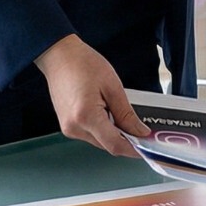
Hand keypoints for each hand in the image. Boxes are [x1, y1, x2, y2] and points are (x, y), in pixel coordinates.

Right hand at [35, 34, 151, 156]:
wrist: (59, 56)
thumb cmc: (82, 64)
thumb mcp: (112, 87)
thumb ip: (126, 114)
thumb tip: (139, 132)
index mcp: (86, 117)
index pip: (115, 145)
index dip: (133, 149)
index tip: (146, 147)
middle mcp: (74, 127)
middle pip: (107, 145)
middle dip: (125, 140)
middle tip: (141, 129)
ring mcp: (68, 128)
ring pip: (99, 141)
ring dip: (113, 134)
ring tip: (120, 114)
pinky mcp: (67, 126)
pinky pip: (90, 134)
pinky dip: (102, 129)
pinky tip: (107, 114)